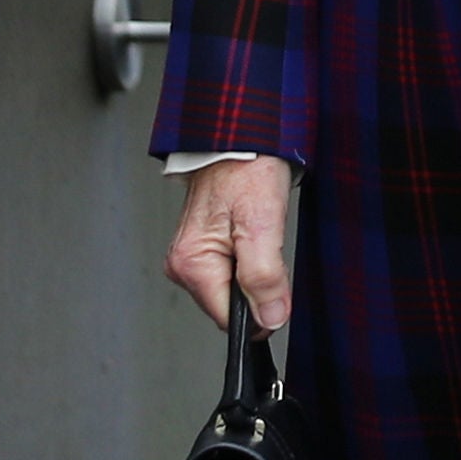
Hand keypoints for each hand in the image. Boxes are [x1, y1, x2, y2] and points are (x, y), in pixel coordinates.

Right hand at [165, 156, 296, 330]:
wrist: (243, 139)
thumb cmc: (248, 172)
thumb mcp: (263, 225)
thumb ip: (264, 276)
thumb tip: (270, 319)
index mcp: (192, 265)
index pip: (227, 318)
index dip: (258, 311)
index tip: (276, 288)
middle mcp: (184, 264)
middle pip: (228, 305)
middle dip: (256, 288)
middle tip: (268, 247)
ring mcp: (191, 255)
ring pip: (231, 288)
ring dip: (253, 271)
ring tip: (259, 234)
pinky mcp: (202, 247)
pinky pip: (230, 270)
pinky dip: (248, 260)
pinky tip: (252, 234)